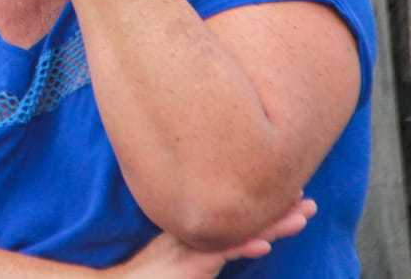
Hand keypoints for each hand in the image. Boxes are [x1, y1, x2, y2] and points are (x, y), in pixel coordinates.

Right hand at [105, 197, 316, 277]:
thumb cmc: (155, 277)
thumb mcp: (185, 261)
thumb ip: (206, 252)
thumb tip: (237, 245)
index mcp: (200, 230)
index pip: (238, 215)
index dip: (265, 206)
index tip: (291, 193)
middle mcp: (199, 231)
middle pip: (244, 218)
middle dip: (278, 210)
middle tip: (309, 200)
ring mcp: (194, 245)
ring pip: (238, 232)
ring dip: (271, 226)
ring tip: (300, 218)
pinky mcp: (190, 265)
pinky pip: (219, 254)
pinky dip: (241, 248)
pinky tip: (262, 245)